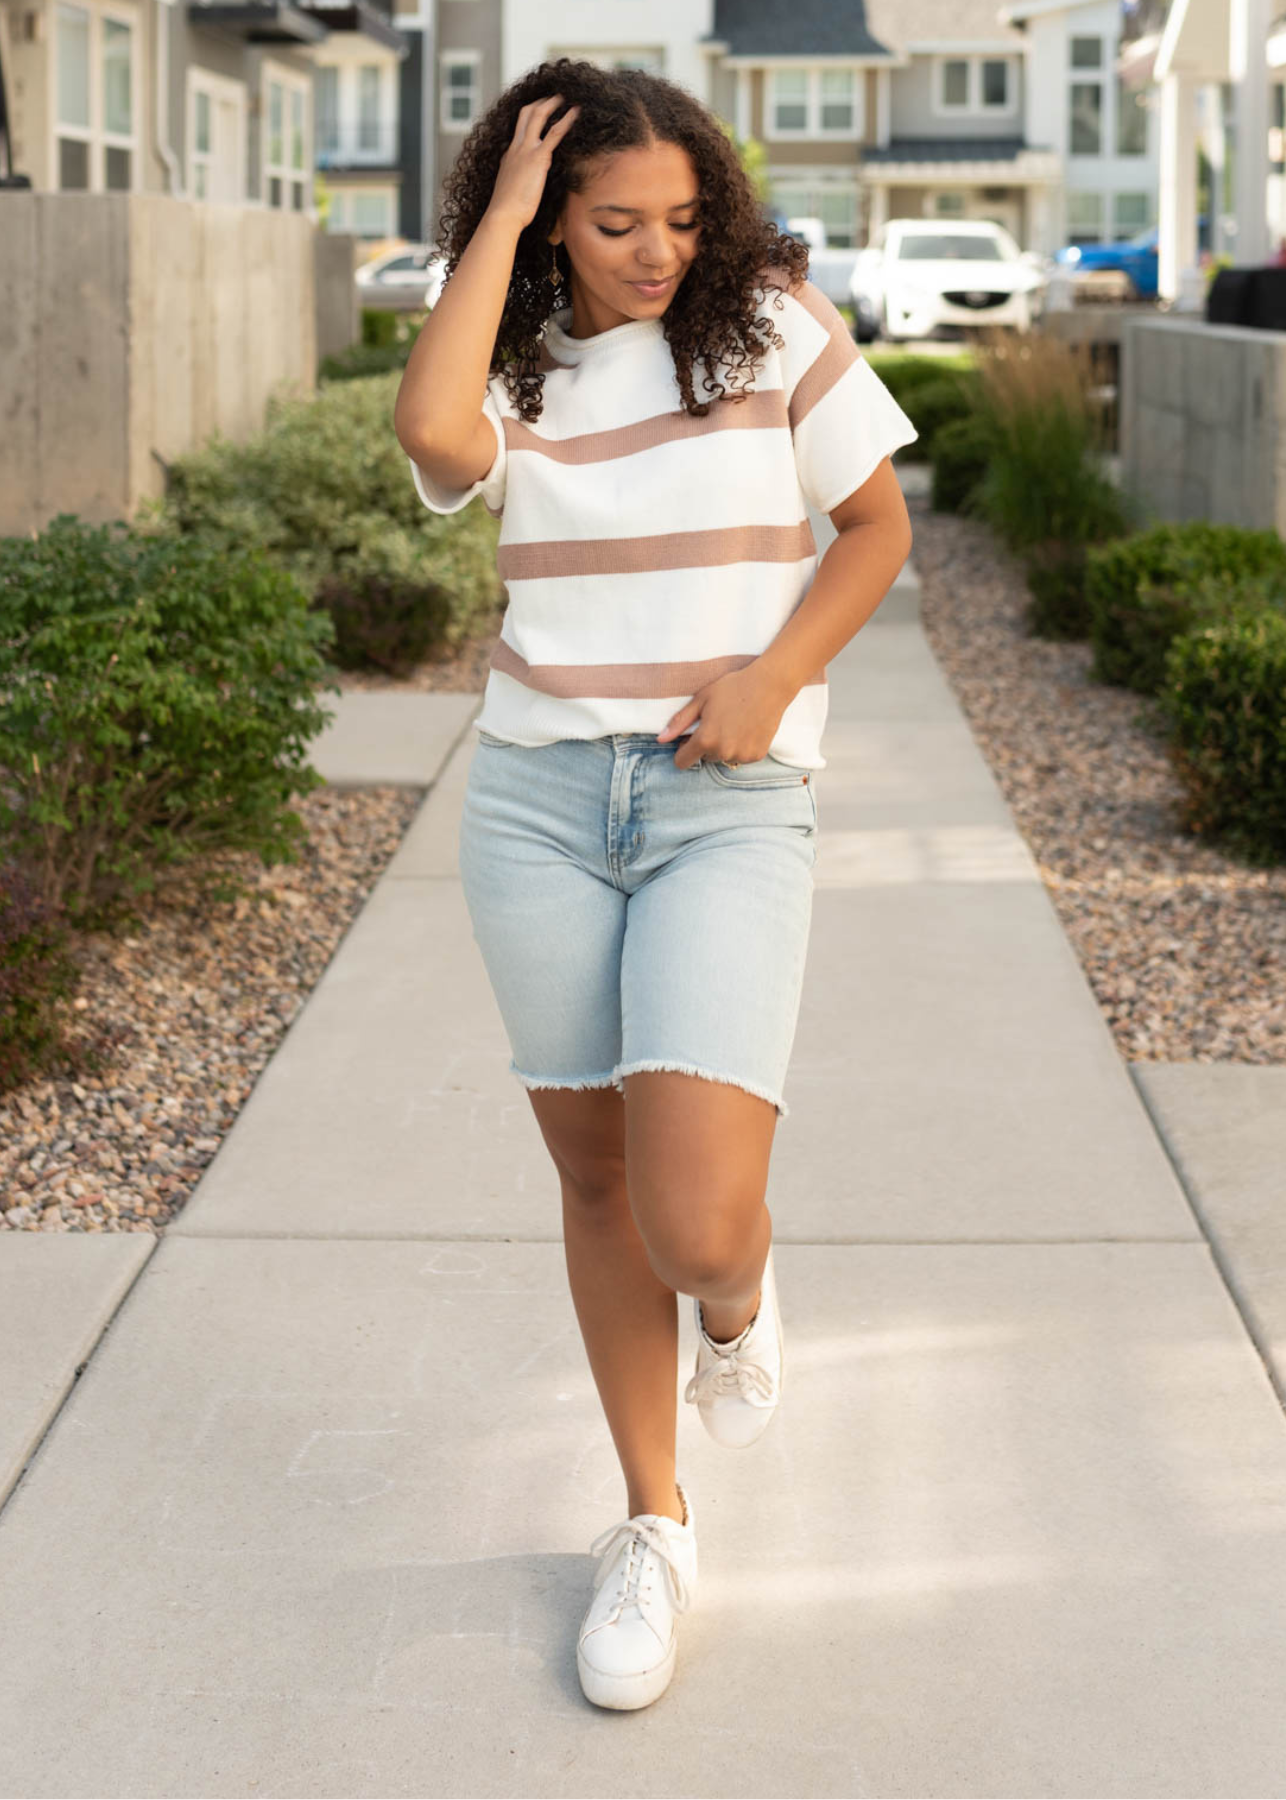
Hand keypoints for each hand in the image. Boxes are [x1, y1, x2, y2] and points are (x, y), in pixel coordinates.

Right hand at [486, 94, 579, 232]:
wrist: (503, 215)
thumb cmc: (508, 211)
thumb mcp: (512, 190)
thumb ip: (519, 182)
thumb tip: (526, 186)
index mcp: (509, 155)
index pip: (519, 130)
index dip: (530, 118)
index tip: (539, 112)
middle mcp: (516, 148)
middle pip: (526, 114)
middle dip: (540, 103)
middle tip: (553, 97)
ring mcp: (526, 150)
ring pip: (538, 116)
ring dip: (552, 104)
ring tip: (565, 97)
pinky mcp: (538, 158)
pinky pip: (554, 133)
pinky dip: (566, 120)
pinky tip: (576, 113)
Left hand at [656, 664, 797, 770]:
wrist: (769, 685)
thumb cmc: (733, 687)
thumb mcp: (701, 700)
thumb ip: (680, 722)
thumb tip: (660, 739)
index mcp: (705, 739)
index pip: (683, 762)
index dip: (683, 750)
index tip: (689, 739)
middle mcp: (723, 752)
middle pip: (705, 758)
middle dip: (707, 745)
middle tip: (718, 722)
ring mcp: (741, 755)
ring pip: (723, 758)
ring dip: (724, 747)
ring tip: (734, 724)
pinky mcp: (756, 756)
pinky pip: (741, 757)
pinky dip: (741, 747)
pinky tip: (746, 728)